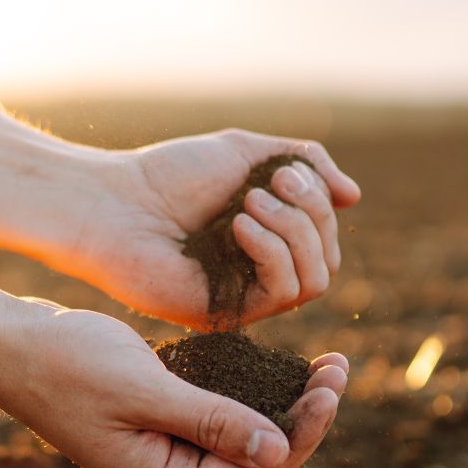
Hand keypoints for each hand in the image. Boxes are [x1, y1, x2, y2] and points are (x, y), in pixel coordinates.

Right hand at [0, 303, 348, 467]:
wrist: (8, 346)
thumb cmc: (66, 364)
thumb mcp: (143, 388)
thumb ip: (211, 420)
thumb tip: (279, 449)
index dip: (304, 432)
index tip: (331, 384)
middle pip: (258, 461)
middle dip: (304, 419)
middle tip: (338, 367)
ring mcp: (161, 451)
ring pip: (242, 439)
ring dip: (284, 405)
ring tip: (324, 365)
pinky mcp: (156, 422)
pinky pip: (218, 418)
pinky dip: (251, 394)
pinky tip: (276, 366)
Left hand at [74, 129, 361, 326]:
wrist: (114, 202)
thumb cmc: (170, 175)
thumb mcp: (248, 153)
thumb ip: (305, 164)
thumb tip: (354, 197)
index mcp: (267, 239)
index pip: (326, 236)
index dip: (318, 202)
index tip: (283, 171)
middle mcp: (260, 273)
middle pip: (328, 258)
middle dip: (310, 214)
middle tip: (269, 185)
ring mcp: (246, 298)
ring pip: (316, 280)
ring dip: (294, 232)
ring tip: (249, 204)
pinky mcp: (228, 315)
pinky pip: (284, 294)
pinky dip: (273, 253)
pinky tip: (239, 226)